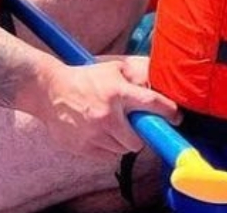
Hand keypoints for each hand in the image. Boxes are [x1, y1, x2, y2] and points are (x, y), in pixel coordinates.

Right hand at [39, 58, 177, 158]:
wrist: (49, 91)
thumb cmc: (85, 78)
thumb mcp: (112, 69)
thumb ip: (135, 76)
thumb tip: (158, 83)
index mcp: (117, 93)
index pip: (151, 103)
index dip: (168, 112)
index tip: (177, 118)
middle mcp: (107, 116)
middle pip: (138, 141)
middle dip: (139, 135)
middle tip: (133, 126)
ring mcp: (93, 134)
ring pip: (122, 150)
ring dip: (122, 142)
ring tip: (113, 128)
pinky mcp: (82, 147)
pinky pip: (107, 157)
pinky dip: (108, 149)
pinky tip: (101, 135)